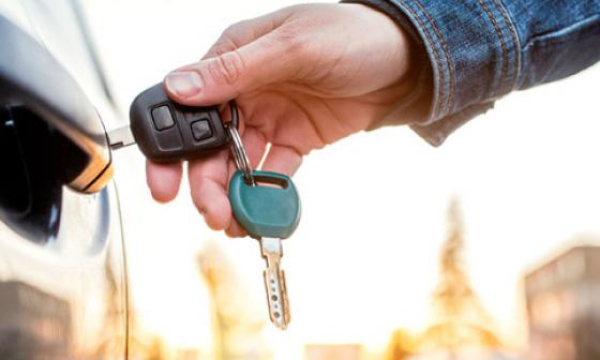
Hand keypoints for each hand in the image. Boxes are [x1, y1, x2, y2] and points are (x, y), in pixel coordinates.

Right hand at [146, 3, 412, 235]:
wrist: (407, 62)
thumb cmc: (351, 35)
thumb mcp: (293, 46)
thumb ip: (235, 70)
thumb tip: (178, 87)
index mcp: (232, 59)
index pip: (185, 105)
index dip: (170, 147)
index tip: (165, 184)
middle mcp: (244, 91)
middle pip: (208, 145)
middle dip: (204, 182)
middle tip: (211, 212)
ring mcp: (269, 118)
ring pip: (237, 164)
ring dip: (232, 195)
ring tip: (234, 223)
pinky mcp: (294, 140)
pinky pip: (273, 172)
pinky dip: (265, 194)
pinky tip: (261, 213)